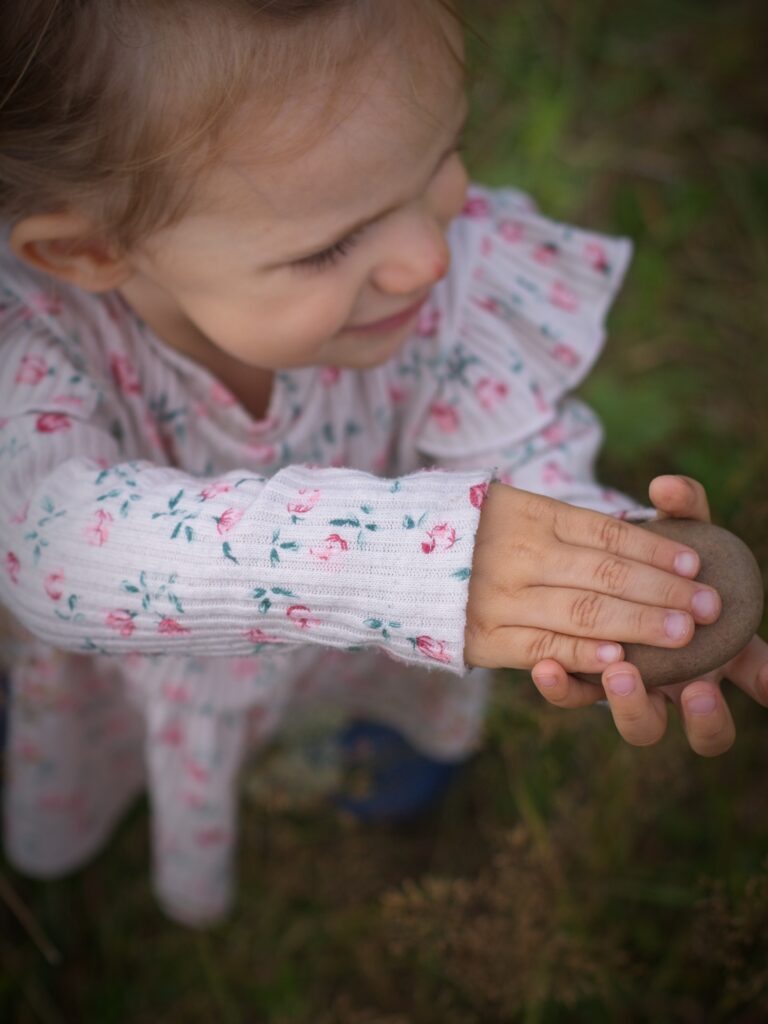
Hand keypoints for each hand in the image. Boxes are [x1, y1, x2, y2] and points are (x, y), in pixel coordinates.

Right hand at [465, 480, 720, 672]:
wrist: (394, 561)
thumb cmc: (473, 533)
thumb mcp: (513, 506)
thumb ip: (568, 522)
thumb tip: (640, 531)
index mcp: (530, 513)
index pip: (608, 533)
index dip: (657, 549)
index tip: (696, 563)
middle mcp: (518, 553)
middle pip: (606, 573)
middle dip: (664, 591)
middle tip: (708, 605)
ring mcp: (500, 597)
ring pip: (584, 613)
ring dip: (640, 625)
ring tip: (683, 632)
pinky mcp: (486, 638)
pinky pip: (545, 648)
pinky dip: (585, 657)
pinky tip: (621, 661)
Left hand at [530, 475, 767, 754]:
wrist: (594, 564)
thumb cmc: (655, 550)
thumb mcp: (675, 526)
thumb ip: (681, 506)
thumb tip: (666, 486)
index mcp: (722, 647)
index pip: (758, 676)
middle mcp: (685, 680)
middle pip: (709, 729)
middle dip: (708, 717)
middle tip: (695, 690)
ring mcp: (637, 689)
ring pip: (642, 725)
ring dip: (633, 705)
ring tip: (619, 671)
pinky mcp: (585, 684)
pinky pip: (576, 699)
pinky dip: (562, 687)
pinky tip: (546, 668)